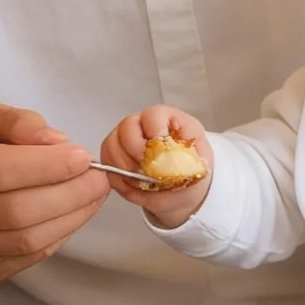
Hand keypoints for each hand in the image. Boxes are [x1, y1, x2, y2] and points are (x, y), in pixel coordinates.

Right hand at [0, 103, 108, 281]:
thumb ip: (18, 121)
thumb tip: (56, 142)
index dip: (45, 166)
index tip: (83, 157)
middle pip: (13, 211)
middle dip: (67, 195)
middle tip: (99, 179)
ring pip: (24, 240)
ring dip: (70, 218)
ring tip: (93, 195)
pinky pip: (27, 258)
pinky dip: (58, 235)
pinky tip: (73, 214)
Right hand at [99, 106, 212, 227]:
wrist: (182, 189)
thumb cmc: (190, 170)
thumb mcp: (199, 163)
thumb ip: (186, 159)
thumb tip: (169, 160)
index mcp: (166, 120)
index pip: (154, 115)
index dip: (154, 131)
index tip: (160, 152)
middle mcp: (142, 125)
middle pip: (127, 127)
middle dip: (135, 151)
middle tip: (145, 170)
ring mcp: (124, 139)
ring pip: (112, 144)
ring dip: (124, 167)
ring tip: (139, 181)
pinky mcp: (113, 157)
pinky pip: (106, 164)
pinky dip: (117, 178)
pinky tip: (131, 186)